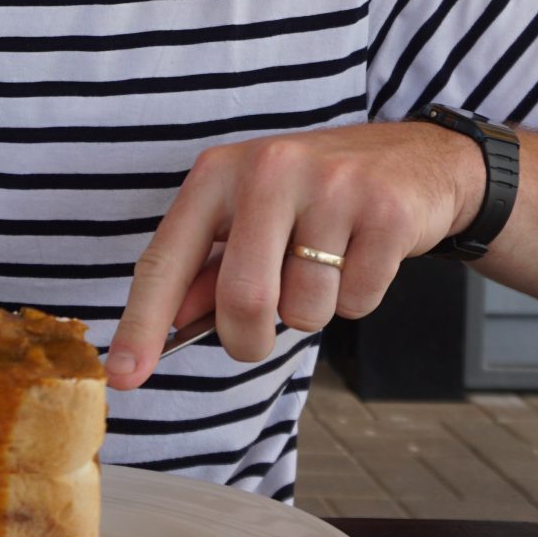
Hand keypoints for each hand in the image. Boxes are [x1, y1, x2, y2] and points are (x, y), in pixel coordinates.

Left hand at [105, 122, 486, 388]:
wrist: (416, 160)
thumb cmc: (317, 196)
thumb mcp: (251, 216)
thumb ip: (209, 269)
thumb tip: (169, 327)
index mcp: (219, 172)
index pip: (167, 259)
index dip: (142, 324)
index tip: (121, 376)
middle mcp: (269, 169)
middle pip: (243, 299)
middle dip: (249, 340)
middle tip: (262, 332)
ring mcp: (331, 186)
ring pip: (304, 309)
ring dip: (314, 312)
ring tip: (327, 264)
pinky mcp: (385, 211)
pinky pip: (356, 301)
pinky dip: (358, 298)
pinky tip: (364, 255)